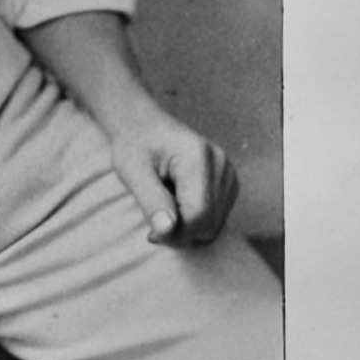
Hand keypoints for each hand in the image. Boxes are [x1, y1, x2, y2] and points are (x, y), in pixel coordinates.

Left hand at [107, 104, 239, 246]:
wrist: (144, 126)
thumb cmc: (134, 145)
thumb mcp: (132, 171)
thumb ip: (151, 200)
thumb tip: (167, 231)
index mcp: (197, 156)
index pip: (198, 213)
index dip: (175, 233)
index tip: (151, 233)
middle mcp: (220, 163)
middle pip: (209, 222)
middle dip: (180, 233)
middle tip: (154, 221)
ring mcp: (228, 173)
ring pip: (214, 225)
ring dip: (188, 228)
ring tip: (166, 207)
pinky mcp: (228, 183)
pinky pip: (216, 219)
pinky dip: (195, 221)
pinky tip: (177, 205)